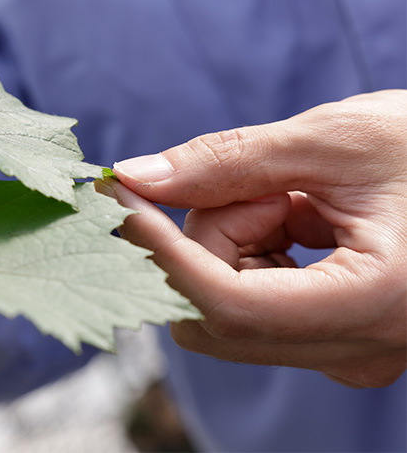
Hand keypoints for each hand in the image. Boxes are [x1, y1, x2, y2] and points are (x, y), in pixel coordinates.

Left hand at [101, 90, 406, 387]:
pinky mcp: (328, 336)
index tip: (117, 197)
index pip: (227, 304)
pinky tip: (298, 216)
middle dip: (210, 236)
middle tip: (260, 181)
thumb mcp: (331, 141)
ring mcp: (342, 351)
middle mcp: (357, 350)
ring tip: (296, 195)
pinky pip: (249, 299)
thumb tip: (136, 177)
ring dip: (236, 236)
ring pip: (223, 304)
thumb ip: (227, 162)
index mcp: (375, 304)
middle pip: (214, 309)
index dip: (159, 252)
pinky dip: (251, 249)